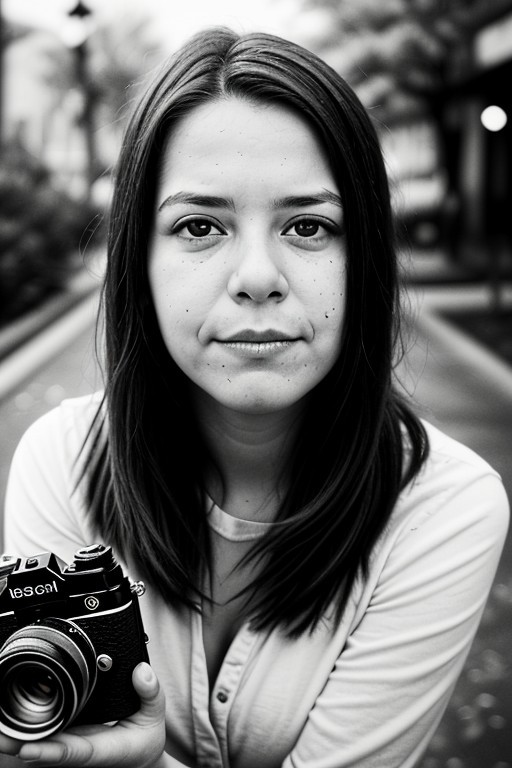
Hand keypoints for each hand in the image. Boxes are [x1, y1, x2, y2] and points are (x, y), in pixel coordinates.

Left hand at [13, 662, 165, 766]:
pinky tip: (5, 721)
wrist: (139, 760)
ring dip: (15, 737)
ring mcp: (70, 747)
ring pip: (38, 745)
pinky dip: (23, 729)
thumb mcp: (154, 717)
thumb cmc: (143, 741)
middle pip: (45, 752)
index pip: (73, 753)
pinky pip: (42, 736)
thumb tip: (140, 672)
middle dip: (19, 744)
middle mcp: (81, 752)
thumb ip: (150, 694)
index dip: (49, 752)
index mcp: (103, 750)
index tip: (27, 749)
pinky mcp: (64, 740)